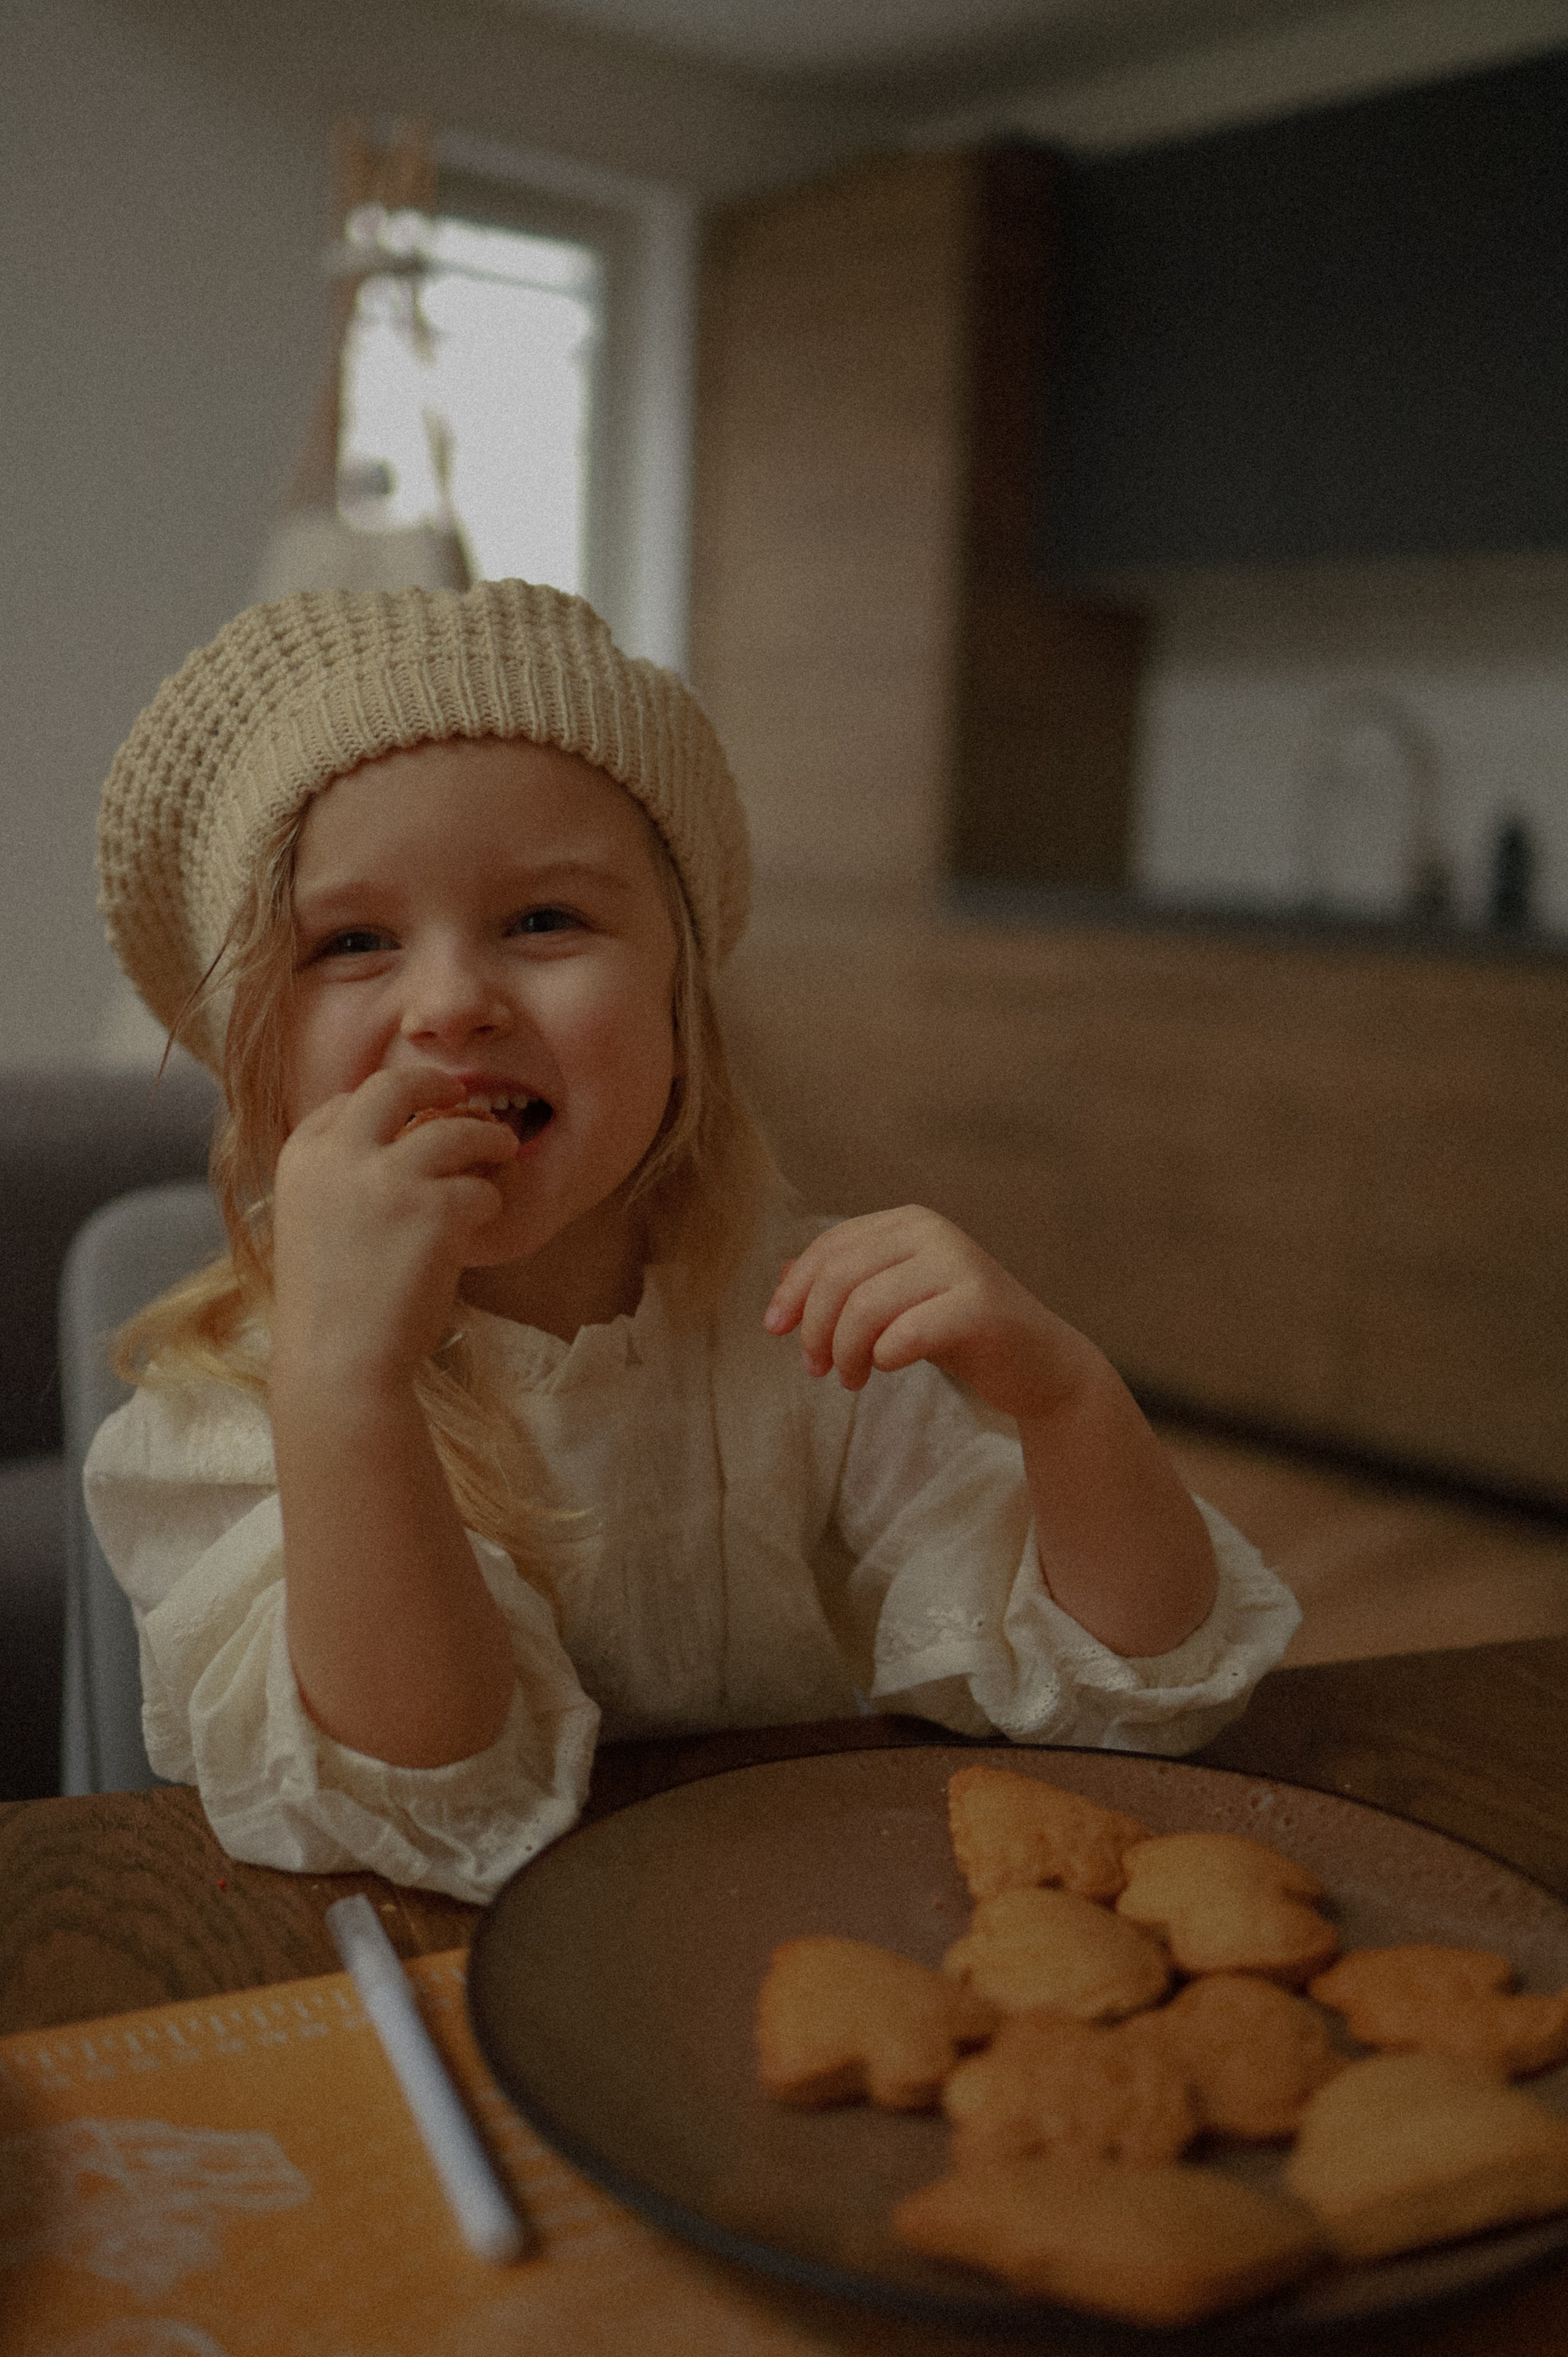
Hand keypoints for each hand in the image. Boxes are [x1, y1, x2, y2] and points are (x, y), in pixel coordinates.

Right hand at [272, 1068, 519, 1391]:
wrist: (338, 1363)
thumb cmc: (330, 1308)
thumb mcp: (312, 1224)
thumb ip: (341, 1181)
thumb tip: (399, 1146)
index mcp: (301, 1158)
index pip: (345, 1101)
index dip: (382, 1102)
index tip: (408, 1111)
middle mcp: (339, 1155)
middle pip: (395, 1085)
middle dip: (434, 1082)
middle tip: (461, 1095)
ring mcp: (387, 1176)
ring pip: (455, 1130)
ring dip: (486, 1138)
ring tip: (503, 1150)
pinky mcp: (433, 1207)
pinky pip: (480, 1188)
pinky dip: (489, 1202)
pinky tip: (483, 1220)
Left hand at [763, 1206, 1097, 1425]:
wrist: (1037, 1364)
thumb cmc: (957, 1333)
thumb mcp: (893, 1303)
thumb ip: (845, 1284)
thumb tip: (781, 1275)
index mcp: (908, 1222)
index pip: (829, 1247)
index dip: (793, 1290)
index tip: (773, 1329)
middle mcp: (933, 1231)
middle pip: (840, 1275)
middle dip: (815, 1328)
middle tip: (817, 1368)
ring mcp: (960, 1263)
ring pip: (866, 1306)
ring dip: (846, 1352)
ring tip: (850, 1379)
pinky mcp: (981, 1305)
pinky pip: (908, 1332)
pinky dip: (885, 1355)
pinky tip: (886, 1368)